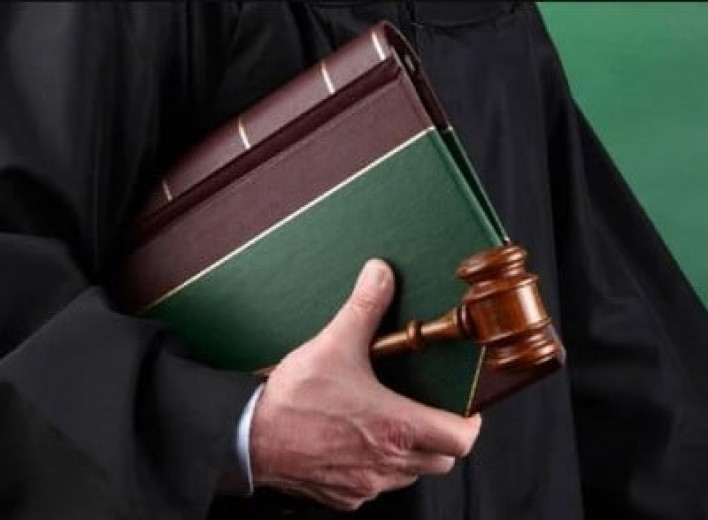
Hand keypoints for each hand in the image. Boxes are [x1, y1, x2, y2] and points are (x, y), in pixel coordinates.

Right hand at [249, 259, 481, 509]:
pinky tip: (359, 443)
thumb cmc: (293, 399)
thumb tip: (381, 274)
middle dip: (443, 438)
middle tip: (431, 412)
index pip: (461, 440)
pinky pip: (376, 487)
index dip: (469, 424)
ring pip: (410, 475)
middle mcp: (386, 463)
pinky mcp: (344, 496)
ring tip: (393, 423)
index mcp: (395, 426)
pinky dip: (378, 468)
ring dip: (411, 453)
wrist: (248, 439)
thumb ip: (364, 307)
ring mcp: (365, 484)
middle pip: (442, 461)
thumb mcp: (333, 344)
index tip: (465, 408)